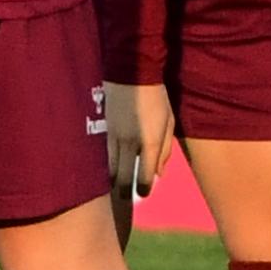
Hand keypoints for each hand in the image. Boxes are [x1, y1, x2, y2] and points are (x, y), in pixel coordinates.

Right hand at [101, 80, 176, 203]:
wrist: (132, 71)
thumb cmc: (156, 97)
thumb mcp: (168, 122)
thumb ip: (165, 150)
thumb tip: (159, 175)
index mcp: (149, 141)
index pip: (144, 175)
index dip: (144, 189)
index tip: (144, 193)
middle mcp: (129, 142)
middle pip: (123, 177)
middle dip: (124, 192)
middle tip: (126, 198)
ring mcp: (113, 136)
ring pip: (108, 168)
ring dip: (112, 180)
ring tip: (115, 188)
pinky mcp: (102, 129)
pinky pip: (101, 155)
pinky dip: (104, 165)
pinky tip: (106, 170)